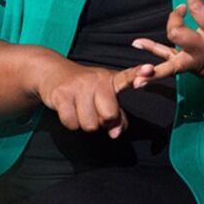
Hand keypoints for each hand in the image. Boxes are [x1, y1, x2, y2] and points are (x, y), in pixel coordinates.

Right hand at [34, 55, 155, 137]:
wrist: (53, 73)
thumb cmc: (85, 90)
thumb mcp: (104, 97)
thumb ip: (116, 116)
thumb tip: (115, 134)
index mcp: (111, 79)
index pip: (128, 77)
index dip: (139, 74)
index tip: (149, 69)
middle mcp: (97, 80)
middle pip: (109, 115)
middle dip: (103, 122)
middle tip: (95, 112)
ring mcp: (79, 86)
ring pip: (90, 125)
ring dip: (85, 123)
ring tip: (80, 109)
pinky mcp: (62, 94)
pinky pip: (72, 124)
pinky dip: (71, 123)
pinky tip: (69, 110)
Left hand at [131, 0, 203, 112]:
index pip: (198, 9)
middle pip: (177, 34)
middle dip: (174, 18)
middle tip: (182, 10)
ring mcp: (199, 63)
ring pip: (170, 61)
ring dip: (152, 53)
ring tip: (136, 44)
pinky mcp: (196, 70)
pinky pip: (172, 67)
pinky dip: (157, 67)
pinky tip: (141, 70)